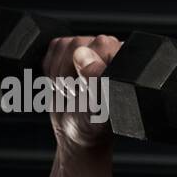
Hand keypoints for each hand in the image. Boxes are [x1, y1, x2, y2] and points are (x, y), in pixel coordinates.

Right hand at [41, 35, 123, 152]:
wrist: (76, 133)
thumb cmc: (94, 124)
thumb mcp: (98, 107)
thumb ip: (95, 80)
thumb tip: (83, 55)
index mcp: (126, 62)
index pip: (102, 46)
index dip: (87, 67)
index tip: (86, 88)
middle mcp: (110, 51)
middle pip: (77, 44)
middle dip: (69, 73)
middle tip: (76, 94)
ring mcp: (89, 49)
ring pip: (62, 45)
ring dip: (59, 73)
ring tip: (71, 91)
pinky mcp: (68, 51)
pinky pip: (52, 48)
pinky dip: (50, 69)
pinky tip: (62, 84)